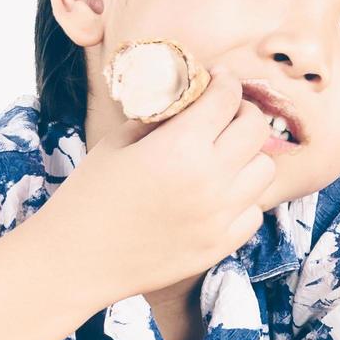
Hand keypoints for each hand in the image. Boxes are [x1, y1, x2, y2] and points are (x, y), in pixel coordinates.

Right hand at [32, 68, 276, 300]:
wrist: (75, 260)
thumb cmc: (89, 195)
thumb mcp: (119, 142)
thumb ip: (162, 117)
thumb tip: (191, 97)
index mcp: (179, 147)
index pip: (226, 98)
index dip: (225, 80)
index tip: (220, 78)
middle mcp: (209, 180)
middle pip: (257, 129)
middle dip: (243, 112)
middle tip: (225, 113)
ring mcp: (219, 217)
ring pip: (265, 170)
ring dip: (248, 156)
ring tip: (225, 156)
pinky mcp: (220, 246)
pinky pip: (254, 211)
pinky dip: (243, 198)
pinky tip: (219, 194)